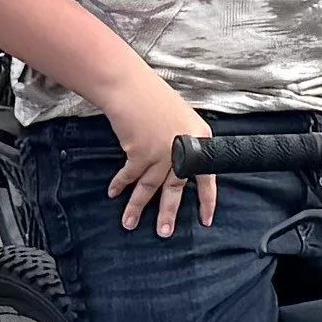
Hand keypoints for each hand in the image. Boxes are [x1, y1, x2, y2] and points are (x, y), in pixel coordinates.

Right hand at [98, 69, 218, 229]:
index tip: (206, 220)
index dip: (207, 201)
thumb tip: (180, 168)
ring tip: (129, 224)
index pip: (207, 177)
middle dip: (167, 213)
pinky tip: (114, 194)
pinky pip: (129, 176)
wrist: (131, 87)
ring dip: (137, 207)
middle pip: (175, 188)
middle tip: (164, 233)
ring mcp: (161, 154)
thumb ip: (184, 145)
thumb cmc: (155, 98)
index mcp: (199, 140)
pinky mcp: (140, 153)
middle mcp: (182, 151)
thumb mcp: (182, 119)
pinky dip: (120, 185)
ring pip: (149, 187)